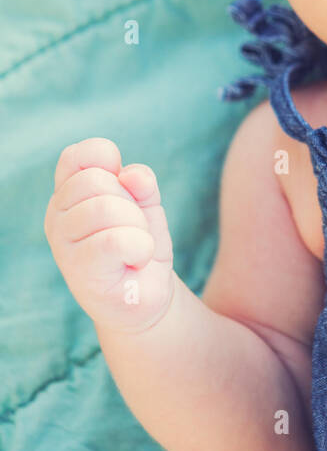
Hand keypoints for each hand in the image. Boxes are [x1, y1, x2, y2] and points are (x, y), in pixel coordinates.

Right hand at [44, 138, 174, 332]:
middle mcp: (57, 215)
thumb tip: (131, 175)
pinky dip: (140, 247)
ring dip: (137, 227)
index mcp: (67, 193)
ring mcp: (63, 244)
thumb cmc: (139, 245)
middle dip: (130, 202)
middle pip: (96, 180)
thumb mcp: (145, 205)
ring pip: (107, 208)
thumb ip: (141, 183)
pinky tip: (135, 261)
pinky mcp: (79, 270)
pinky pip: (115, 240)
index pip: (78, 156)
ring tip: (134, 247)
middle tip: (133, 228)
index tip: (124, 187)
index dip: (108, 162)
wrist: (146, 295)